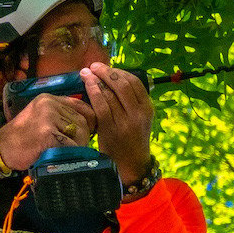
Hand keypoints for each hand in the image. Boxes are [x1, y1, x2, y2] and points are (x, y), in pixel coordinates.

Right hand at [0, 92, 95, 170]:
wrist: (2, 149)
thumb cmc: (23, 138)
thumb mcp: (40, 118)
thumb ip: (59, 115)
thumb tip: (88, 121)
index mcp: (48, 99)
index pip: (79, 105)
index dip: (90, 119)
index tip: (91, 131)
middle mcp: (48, 104)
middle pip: (81, 120)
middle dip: (85, 136)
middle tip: (80, 146)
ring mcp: (47, 117)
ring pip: (78, 132)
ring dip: (79, 145)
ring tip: (72, 152)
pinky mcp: (47, 133)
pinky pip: (71, 144)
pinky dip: (71, 152)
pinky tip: (64, 156)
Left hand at [81, 62, 153, 183]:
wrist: (130, 165)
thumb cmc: (130, 139)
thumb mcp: (138, 119)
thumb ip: (130, 101)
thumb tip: (112, 78)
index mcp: (148, 108)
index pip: (135, 82)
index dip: (119, 71)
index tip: (106, 67)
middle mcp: (139, 114)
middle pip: (122, 84)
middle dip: (106, 72)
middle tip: (93, 66)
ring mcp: (126, 122)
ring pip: (110, 93)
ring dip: (96, 80)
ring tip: (85, 73)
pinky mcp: (111, 130)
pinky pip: (101, 105)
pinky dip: (93, 92)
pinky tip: (86, 86)